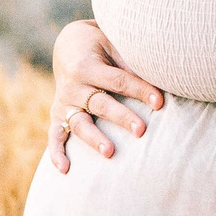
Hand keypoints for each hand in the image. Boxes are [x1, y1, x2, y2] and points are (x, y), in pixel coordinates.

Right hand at [46, 19, 163, 171]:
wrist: (69, 46)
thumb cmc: (101, 46)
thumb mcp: (113, 45)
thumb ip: (129, 63)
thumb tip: (161, 78)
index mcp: (87, 65)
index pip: (118, 81)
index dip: (139, 90)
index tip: (160, 102)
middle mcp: (73, 85)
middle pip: (100, 104)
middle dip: (121, 117)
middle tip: (141, 130)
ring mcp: (64, 102)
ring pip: (79, 123)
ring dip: (94, 138)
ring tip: (110, 152)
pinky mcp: (57, 115)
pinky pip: (54, 136)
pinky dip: (57, 153)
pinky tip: (65, 170)